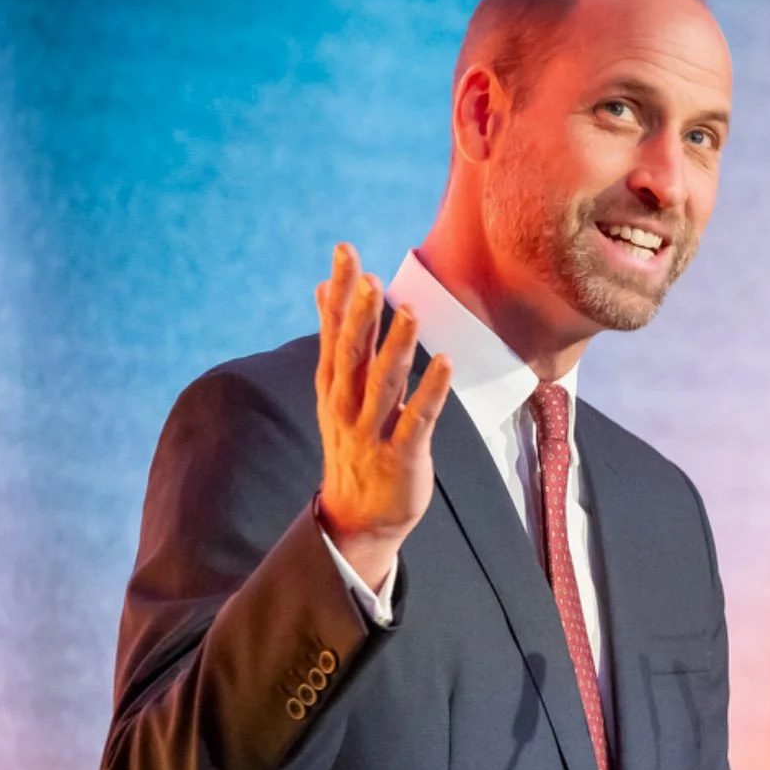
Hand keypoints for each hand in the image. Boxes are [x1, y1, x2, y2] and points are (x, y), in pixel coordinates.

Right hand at [313, 244, 452, 592]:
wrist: (358, 517)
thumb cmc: (355, 443)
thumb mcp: (338, 390)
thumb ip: (337, 338)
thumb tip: (325, 287)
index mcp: (334, 386)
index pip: (334, 332)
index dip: (341, 293)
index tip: (346, 252)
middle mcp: (347, 406)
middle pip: (352, 355)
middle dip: (360, 315)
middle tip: (369, 276)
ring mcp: (372, 433)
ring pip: (383, 385)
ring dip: (396, 347)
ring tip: (409, 310)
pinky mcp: (401, 457)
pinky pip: (416, 421)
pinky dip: (430, 392)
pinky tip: (444, 362)